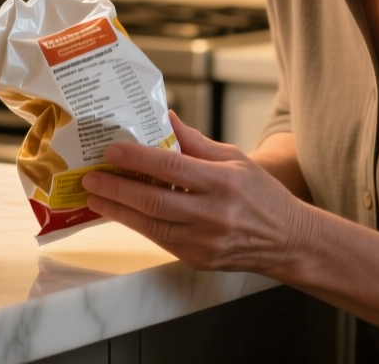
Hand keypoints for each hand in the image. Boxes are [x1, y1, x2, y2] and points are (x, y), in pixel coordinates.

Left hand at [81, 112, 309, 274]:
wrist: (287, 240)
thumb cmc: (261, 194)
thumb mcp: (234, 158)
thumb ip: (196, 141)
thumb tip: (165, 118)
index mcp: (224, 182)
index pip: (173, 167)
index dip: (138, 159)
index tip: (111, 151)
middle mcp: (213, 214)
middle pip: (155, 201)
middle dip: (117, 189)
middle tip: (91, 177)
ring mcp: (205, 241)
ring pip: (152, 226)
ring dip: (119, 211)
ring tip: (96, 197)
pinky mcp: (198, 259)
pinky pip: (161, 241)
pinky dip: (139, 225)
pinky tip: (123, 212)